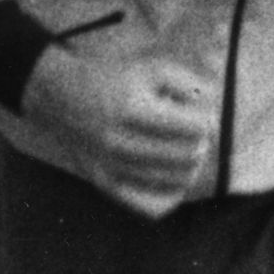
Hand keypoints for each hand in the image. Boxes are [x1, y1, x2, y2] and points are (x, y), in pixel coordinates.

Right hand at [18, 50, 214, 203]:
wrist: (58, 96)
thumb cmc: (112, 78)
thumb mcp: (151, 67)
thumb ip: (190, 85)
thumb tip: (216, 112)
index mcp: (133, 108)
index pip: (196, 127)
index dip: (207, 120)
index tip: (199, 114)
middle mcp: (119, 140)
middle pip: (190, 156)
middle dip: (201, 143)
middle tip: (192, 133)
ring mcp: (110, 166)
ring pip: (176, 181)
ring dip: (190, 167)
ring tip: (183, 151)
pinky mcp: (103, 183)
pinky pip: (150, 206)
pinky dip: (170, 196)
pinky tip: (172, 179)